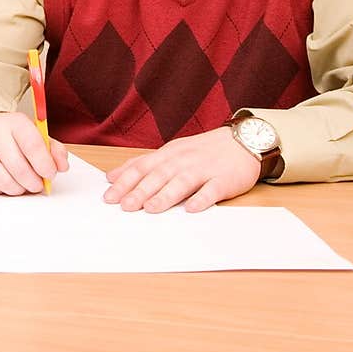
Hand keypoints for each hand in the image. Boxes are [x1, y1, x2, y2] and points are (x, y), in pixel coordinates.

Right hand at [0, 111, 68, 195]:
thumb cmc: (7, 134)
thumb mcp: (31, 133)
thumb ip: (51, 148)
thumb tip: (62, 165)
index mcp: (14, 122)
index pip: (33, 145)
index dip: (45, 165)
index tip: (50, 173)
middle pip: (18, 168)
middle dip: (33, 182)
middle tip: (37, 184)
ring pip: (3, 181)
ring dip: (18, 189)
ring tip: (22, 184)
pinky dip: (0, 190)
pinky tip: (3, 181)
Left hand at [102, 126, 261, 213]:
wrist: (243, 141)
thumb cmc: (203, 151)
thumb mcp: (170, 152)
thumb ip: (143, 164)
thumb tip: (113, 176)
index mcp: (168, 154)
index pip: (142, 167)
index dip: (125, 181)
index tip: (109, 196)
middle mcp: (183, 160)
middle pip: (159, 175)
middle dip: (140, 191)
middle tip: (124, 206)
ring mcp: (204, 169)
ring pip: (182, 182)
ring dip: (166, 195)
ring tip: (151, 209)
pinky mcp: (224, 179)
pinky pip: (212, 190)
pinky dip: (201, 199)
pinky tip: (192, 209)